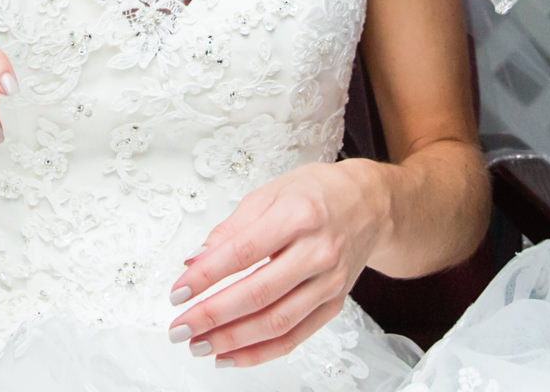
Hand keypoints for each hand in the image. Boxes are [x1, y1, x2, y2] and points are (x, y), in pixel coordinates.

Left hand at [166, 160, 386, 368]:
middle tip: (180, 328)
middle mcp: (318, 251)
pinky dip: (260, 352)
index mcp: (299, 215)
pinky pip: (295, 337)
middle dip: (213, 316)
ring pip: (277, 322)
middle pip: (259, 293)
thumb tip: (195, 260)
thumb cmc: (318, 192)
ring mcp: (329, 282)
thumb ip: (231, 228)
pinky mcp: (334, 304)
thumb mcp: (270, 193)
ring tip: (199, 345)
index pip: (243, 253)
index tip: (178, 292)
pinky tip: (231, 356)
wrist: (370, 204)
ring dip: (233, 340)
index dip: (206, 277)